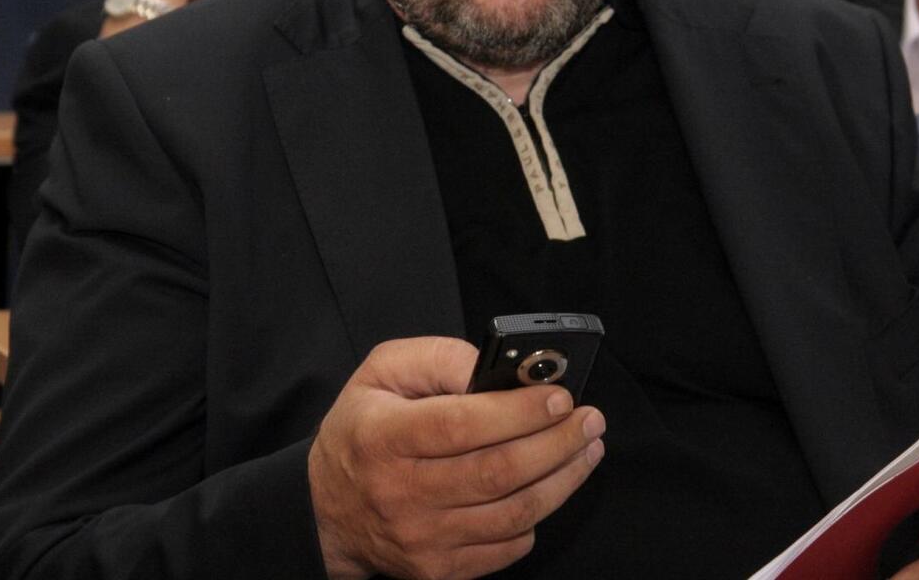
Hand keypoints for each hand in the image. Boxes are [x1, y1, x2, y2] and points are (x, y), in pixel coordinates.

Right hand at [308, 337, 604, 579]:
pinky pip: (506, 547)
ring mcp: (423, 539)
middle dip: (557, 443)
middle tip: (590, 420)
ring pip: (512, 514)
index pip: (459, 425)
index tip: (559, 396)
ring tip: (585, 449)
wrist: (328, 509)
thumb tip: (496, 369)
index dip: (517, 411)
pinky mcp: (439, 569)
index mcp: (383, 437)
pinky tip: (549, 486)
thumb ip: (439, 359)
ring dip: (562, 480)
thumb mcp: (383, 371)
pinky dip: (537, 516)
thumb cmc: (363, 430)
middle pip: (497, 472)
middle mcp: (402, 493)